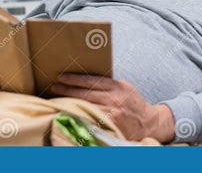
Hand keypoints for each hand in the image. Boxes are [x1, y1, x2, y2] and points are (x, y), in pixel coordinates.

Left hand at [51, 73, 174, 142]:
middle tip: (53, 86)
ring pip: (85, 107)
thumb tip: (83, 78)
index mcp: (117, 86)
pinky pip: (89, 120)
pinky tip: (68, 113)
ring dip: (69, 102)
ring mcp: (112, 114)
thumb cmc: (132, 102)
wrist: (148, 122)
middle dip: (67, 89)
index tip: (61, 76)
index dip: (74, 78)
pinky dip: (78, 116)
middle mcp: (114, 99)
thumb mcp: (123, 87)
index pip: (91, 80)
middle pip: (85, 93)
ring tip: (55, 99)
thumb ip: (106, 84)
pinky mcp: (110, 126)